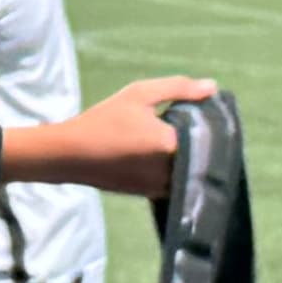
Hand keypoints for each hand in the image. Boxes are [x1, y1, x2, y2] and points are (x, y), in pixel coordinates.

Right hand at [8, 77, 217, 198]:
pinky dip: (172, 170)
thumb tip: (212, 87)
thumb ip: (179, 89)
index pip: (209, 134)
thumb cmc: (104, 120)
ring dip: (187, 157)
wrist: (69, 154)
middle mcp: (171, 170)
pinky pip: (173, 181)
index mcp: (172, 143)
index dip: (209, 124)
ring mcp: (161, 186)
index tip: (203, 113)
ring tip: (173, 141)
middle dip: (200, 141)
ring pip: (188, 170)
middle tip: (188, 126)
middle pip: (201, 155)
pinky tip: (159, 156)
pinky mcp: (150, 195)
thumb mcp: (139, 94)